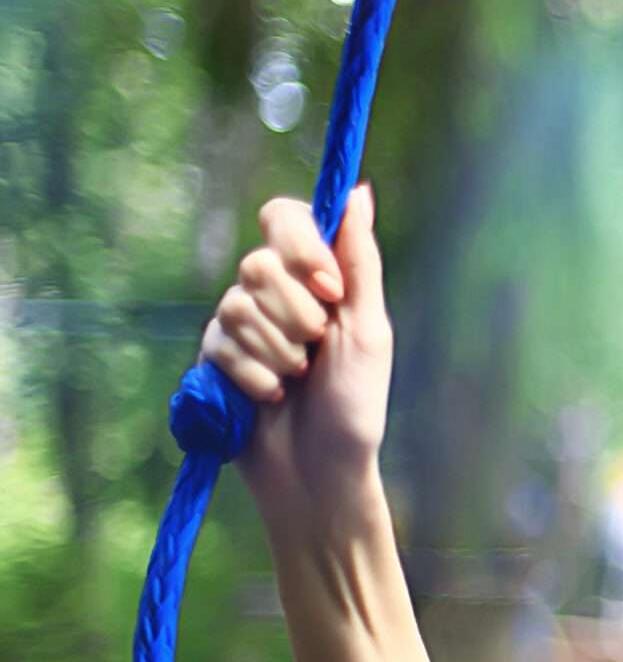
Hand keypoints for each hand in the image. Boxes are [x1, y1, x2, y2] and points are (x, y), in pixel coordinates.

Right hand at [198, 185, 393, 520]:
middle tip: (316, 349)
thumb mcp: (369, 329)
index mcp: (317, 278)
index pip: (284, 219)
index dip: (300, 247)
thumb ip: (360, 259)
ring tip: (297, 380)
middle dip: (294, 313)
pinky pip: (218, 344)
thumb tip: (357, 190)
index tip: (330, 288)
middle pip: (257, 263)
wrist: (320, 470)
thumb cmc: (355, 403)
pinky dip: (252, 375)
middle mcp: (274, 293)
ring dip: (276, 350)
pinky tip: (270, 398)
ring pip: (236, 305)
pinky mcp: (214, 357)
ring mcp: (239, 324)